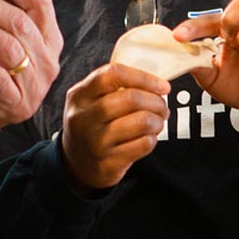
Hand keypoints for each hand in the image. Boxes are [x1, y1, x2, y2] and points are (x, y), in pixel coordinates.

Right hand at [60, 63, 169, 191]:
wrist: (76, 164)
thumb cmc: (91, 124)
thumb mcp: (89, 101)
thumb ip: (113, 87)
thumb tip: (155, 81)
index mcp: (79, 96)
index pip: (112, 75)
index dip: (142, 77)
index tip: (162, 85)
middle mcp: (83, 118)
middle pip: (130, 98)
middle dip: (155, 101)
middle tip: (162, 106)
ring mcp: (95, 142)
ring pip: (141, 122)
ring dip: (157, 120)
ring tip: (157, 122)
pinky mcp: (108, 163)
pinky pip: (143, 145)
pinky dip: (152, 139)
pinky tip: (148, 138)